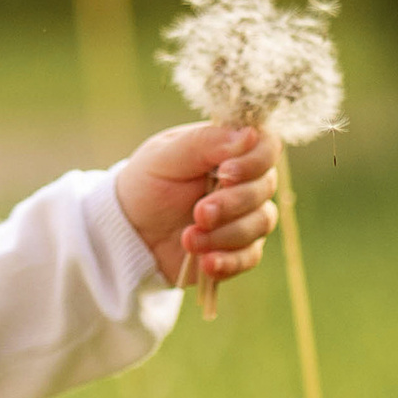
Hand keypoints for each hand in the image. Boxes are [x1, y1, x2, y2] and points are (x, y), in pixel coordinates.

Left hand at [112, 122, 278, 292]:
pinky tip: (206, 262)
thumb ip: (204, 142)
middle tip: (199, 213)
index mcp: (230, 149)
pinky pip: (250, 256)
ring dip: (226, 234)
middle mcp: (245, 181)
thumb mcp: (164, 156)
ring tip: (189, 239)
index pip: (267, 147)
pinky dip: (229, 260)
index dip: (255, 161)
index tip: (226, 173)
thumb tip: (249, 135)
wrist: (130, 230)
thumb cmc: (147, 183)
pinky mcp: (238, 249)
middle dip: (233, 203)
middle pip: (265, 188)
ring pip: (260, 223)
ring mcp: (245, 216)